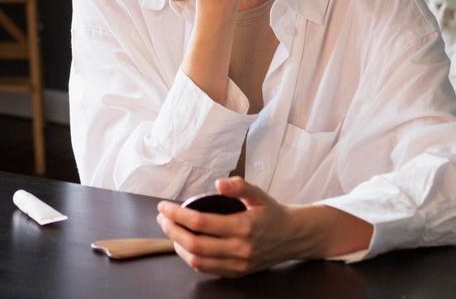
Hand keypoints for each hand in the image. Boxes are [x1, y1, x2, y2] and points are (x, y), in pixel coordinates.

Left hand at [155, 176, 309, 276]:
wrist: (293, 236)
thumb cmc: (272, 212)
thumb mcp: (258, 193)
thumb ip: (239, 185)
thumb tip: (219, 182)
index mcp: (244, 227)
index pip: (200, 222)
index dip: (177, 214)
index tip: (164, 206)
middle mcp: (240, 249)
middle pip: (194, 244)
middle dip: (172, 230)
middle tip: (162, 218)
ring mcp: (238, 264)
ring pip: (197, 260)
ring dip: (178, 245)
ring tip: (170, 230)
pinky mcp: (237, 273)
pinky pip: (207, 269)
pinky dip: (190, 257)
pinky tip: (184, 244)